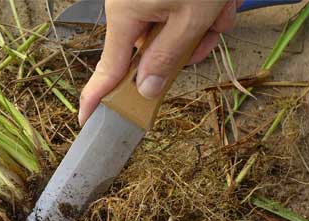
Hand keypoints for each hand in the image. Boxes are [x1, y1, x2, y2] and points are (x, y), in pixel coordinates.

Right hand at [79, 0, 241, 124]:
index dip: (97, 97)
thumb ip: (168, 59)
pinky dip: (200, 8)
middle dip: (187, 47)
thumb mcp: (192, 17)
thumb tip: (146, 90)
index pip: (108, 70)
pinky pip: (176, 9)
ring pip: (171, 30)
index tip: (85, 120)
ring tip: (222, 5)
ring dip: (202, 25)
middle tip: (213, 34)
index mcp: (125, 17)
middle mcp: (127, 7)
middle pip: (152, 50)